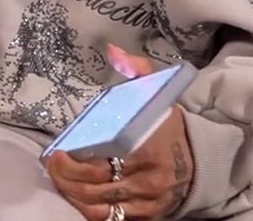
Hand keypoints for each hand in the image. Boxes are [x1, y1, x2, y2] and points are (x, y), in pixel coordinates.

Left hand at [46, 47, 195, 220]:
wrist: (200, 159)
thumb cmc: (168, 126)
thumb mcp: (156, 94)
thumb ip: (136, 72)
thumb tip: (114, 50)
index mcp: (146, 152)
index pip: (102, 165)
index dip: (73, 165)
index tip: (56, 153)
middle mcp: (147, 182)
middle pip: (95, 189)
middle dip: (66, 179)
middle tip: (52, 165)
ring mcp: (148, 202)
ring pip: (101, 208)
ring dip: (74, 197)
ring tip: (60, 180)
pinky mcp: (147, 215)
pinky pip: (113, 219)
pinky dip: (90, 211)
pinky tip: (76, 196)